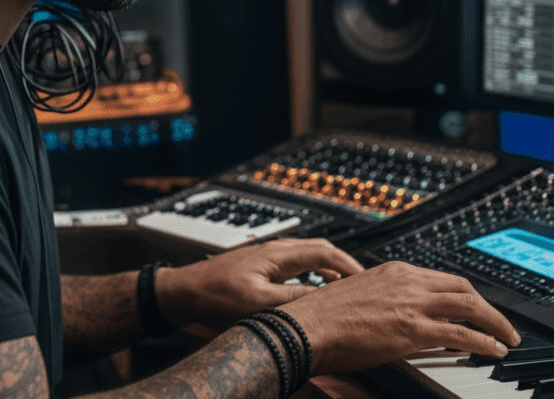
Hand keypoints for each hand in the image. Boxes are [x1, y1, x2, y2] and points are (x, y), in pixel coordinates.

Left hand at [157, 238, 364, 328]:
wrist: (187, 290)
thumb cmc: (216, 295)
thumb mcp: (257, 303)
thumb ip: (292, 299)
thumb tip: (323, 298)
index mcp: (279, 254)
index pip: (325, 252)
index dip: (349, 265)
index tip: (366, 279)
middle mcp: (277, 249)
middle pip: (322, 249)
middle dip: (345, 264)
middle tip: (363, 282)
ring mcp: (270, 255)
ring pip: (311, 254)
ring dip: (331, 268)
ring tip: (346, 286)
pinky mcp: (264, 264)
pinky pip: (299, 262)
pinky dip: (316, 271)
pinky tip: (317, 287)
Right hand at [278, 261, 520, 374]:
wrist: (307, 327)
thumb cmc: (323, 316)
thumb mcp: (360, 294)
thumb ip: (385, 297)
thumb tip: (397, 311)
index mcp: (395, 270)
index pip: (443, 279)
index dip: (465, 295)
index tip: (476, 307)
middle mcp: (408, 281)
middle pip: (464, 287)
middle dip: (488, 307)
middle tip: (501, 323)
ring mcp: (413, 304)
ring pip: (470, 306)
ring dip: (495, 323)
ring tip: (507, 338)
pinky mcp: (413, 329)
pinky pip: (462, 333)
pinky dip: (485, 341)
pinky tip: (494, 349)